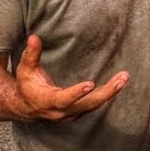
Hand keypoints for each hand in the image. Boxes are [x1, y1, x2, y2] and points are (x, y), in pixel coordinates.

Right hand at [13, 34, 128, 120]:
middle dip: (106, 93)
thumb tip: (34, 37)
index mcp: (47, 101)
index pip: (63, 99)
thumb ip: (31, 54)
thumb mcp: (25, 69)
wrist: (27, 106)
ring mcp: (71, 112)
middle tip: (122, 79)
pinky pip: (95, 104)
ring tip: (124, 77)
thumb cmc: (27, 85)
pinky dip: (107, 94)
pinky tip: (119, 82)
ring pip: (94, 105)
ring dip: (111, 92)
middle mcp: (61, 111)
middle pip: (87, 104)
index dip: (76, 93)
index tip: (90, 84)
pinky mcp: (78, 111)